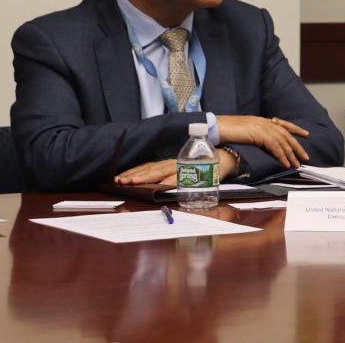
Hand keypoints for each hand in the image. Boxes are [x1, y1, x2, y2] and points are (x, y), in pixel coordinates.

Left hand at [115, 150, 236, 185]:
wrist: (226, 158)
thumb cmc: (202, 165)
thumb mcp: (184, 169)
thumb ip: (171, 176)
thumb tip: (153, 186)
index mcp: (169, 163)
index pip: (148, 166)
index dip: (134, 171)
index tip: (119, 177)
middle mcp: (174, 163)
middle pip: (152, 168)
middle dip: (136, 175)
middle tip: (121, 181)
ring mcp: (184, 166)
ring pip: (162, 171)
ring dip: (148, 177)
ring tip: (134, 182)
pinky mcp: (195, 171)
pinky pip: (181, 176)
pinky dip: (171, 180)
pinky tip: (161, 185)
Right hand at [217, 115, 309, 168]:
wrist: (216, 127)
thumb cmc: (225, 130)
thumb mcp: (243, 131)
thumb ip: (254, 134)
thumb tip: (260, 142)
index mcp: (261, 120)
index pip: (283, 123)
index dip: (295, 129)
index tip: (306, 134)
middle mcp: (264, 122)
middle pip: (286, 134)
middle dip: (297, 146)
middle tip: (305, 156)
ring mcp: (262, 127)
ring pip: (282, 142)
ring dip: (291, 154)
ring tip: (297, 164)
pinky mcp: (259, 134)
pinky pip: (275, 147)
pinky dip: (282, 156)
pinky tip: (286, 163)